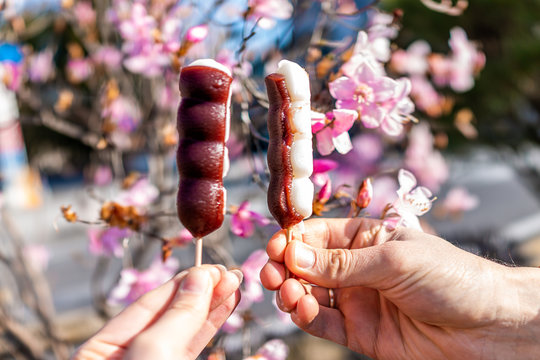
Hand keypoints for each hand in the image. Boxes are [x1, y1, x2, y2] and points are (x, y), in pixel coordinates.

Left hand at [73, 265, 241, 359]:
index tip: (213, 268)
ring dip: (212, 308)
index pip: (147, 305)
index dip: (183, 283)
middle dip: (202, 293)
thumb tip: (200, 276)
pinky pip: (190, 347)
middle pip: (168, 316)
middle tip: (231, 273)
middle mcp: (123, 355)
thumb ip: (178, 315)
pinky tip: (226, 307)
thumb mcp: (154, 351)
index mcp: (97, 351)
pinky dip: (210, 327)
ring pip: (183, 333)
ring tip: (234, 286)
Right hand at [260, 218, 539, 359]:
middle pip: (305, 265)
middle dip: (283, 267)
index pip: (316, 235)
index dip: (292, 240)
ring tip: (286, 293)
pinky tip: (301, 309)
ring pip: (307, 294)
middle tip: (269, 273)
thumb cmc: (450, 277)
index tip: (274, 248)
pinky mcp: (358, 332)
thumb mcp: (394, 260)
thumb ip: (342, 263)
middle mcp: (355, 268)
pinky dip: (305, 317)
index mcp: (364, 239)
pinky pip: (321, 323)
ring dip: (290, 292)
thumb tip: (293, 256)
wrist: (486, 327)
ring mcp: (355, 300)